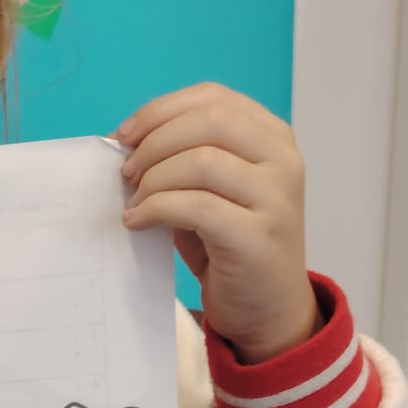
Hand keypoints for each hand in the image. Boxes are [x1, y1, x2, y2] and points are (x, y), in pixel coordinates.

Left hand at [115, 82, 319, 362]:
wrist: (269, 309)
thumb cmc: (232, 246)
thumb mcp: (213, 190)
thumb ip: (185, 158)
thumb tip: (124, 142)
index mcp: (273, 137)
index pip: (213, 97)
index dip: (161, 110)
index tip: (124, 135)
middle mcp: (283, 159)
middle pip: (208, 121)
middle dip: (154, 142)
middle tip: (126, 172)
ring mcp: (276, 197)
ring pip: (200, 161)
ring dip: (153, 179)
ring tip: (134, 203)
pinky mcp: (257, 235)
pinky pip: (195, 206)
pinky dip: (156, 209)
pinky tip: (138, 222)